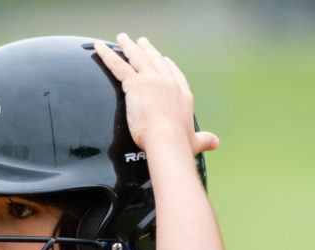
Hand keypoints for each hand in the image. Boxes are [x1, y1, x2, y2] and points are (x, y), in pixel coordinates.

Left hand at [94, 34, 218, 155]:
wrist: (167, 140)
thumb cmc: (179, 144)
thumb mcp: (195, 141)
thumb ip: (204, 140)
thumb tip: (215, 143)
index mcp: (183, 94)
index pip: (174, 74)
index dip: (168, 65)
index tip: (164, 59)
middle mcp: (168, 82)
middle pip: (155, 61)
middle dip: (147, 50)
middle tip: (141, 42)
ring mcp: (151, 80)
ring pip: (136, 58)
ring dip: (127, 46)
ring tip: (121, 38)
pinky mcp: (135, 84)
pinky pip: (118, 66)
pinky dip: (107, 55)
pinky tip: (99, 48)